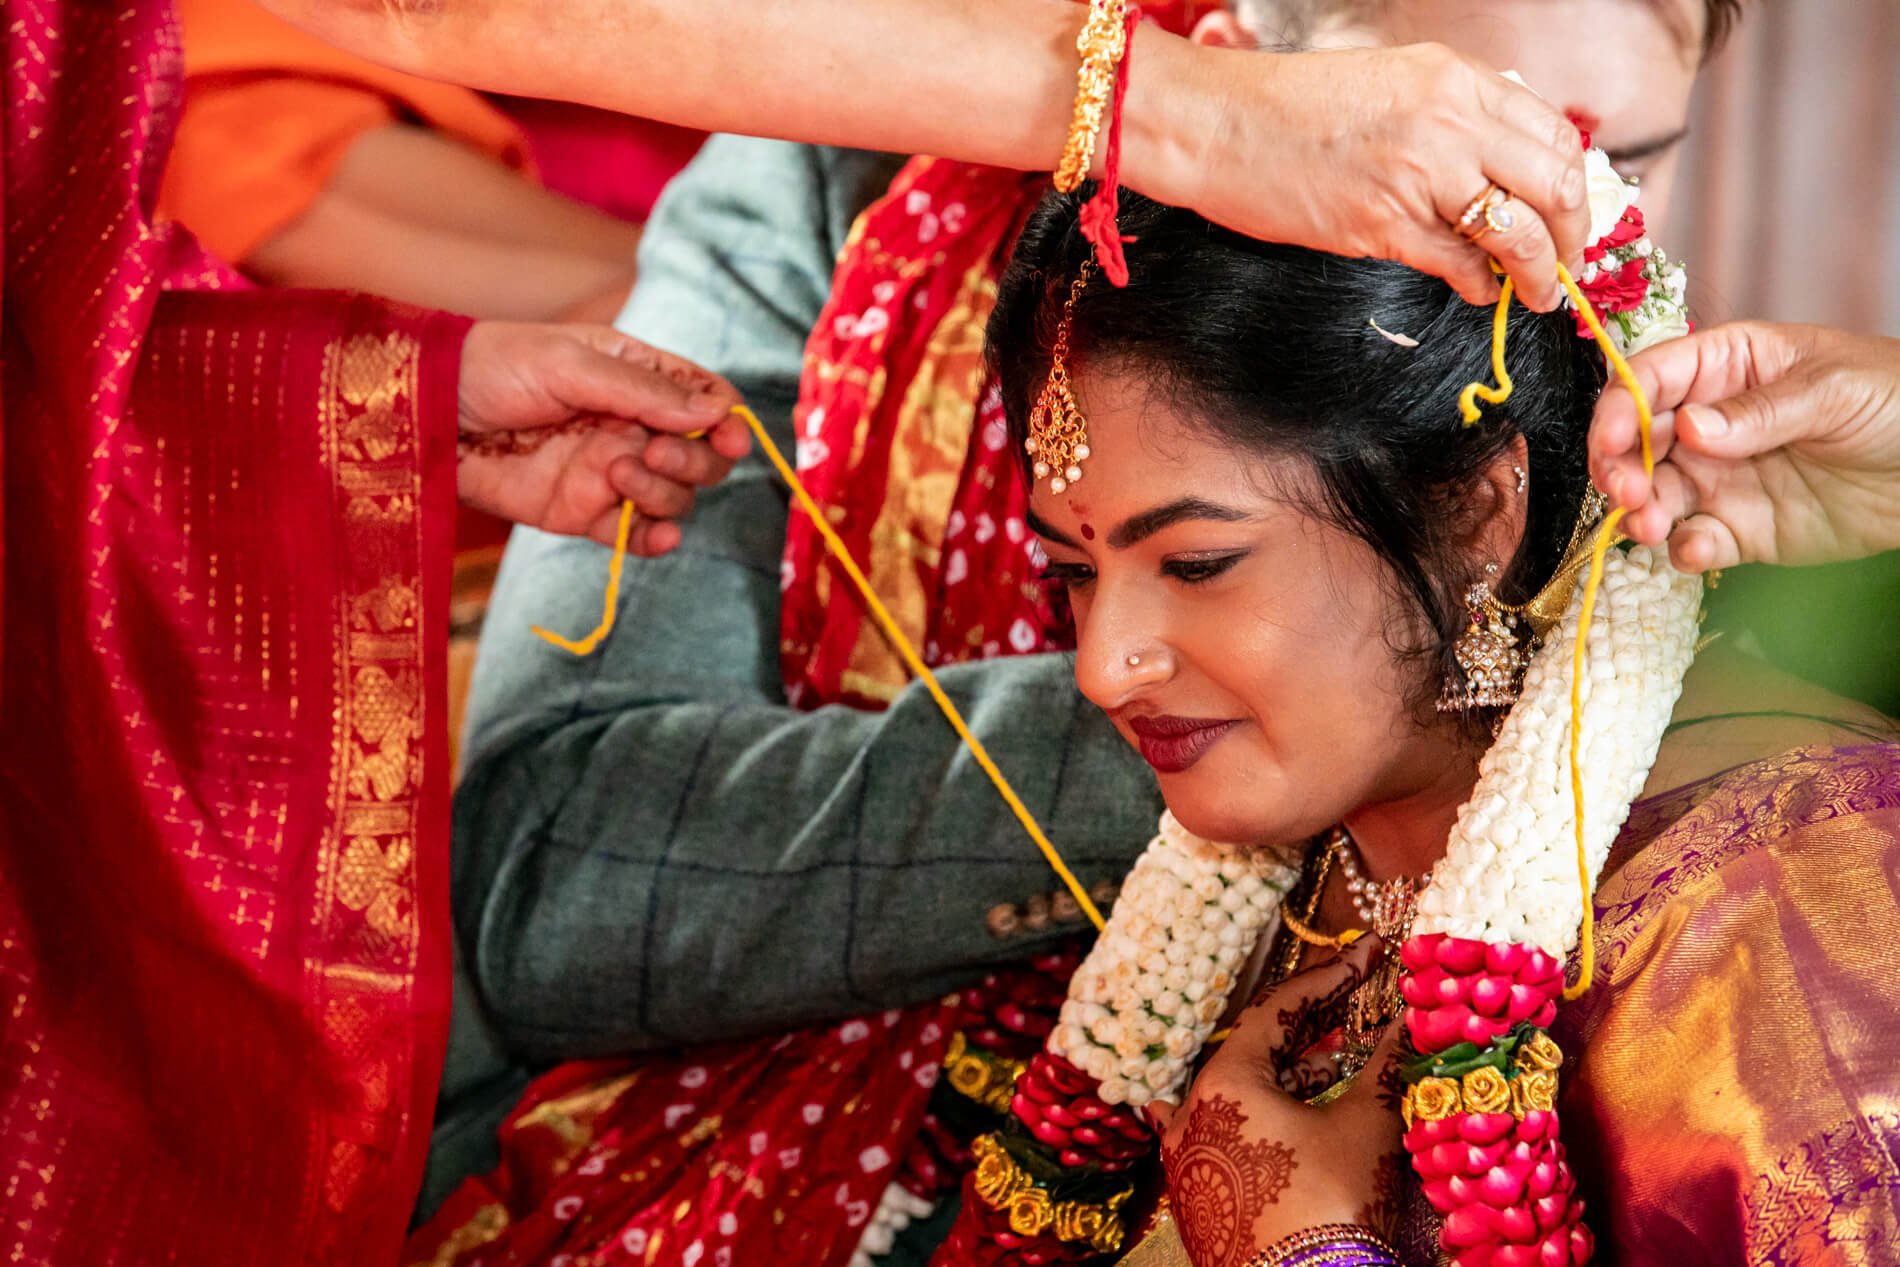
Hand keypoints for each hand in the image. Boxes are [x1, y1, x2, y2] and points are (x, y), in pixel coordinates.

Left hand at [455, 322, 750, 554]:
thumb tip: (714, 411)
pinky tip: (655, 537)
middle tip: (656, 455)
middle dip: (693, 461)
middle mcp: (633, 426)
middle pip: (700, 456)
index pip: (705, 400)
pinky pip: (635, 535)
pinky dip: (654, 541)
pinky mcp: (583, 513)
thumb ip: (642, 392)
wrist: (428, 415)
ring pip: (673, 498)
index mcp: (636, 377)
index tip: (728, 436)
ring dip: (662, 494)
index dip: (726, 420)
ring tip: (616, 473)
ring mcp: (610, 472)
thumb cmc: (494, 368)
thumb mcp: (570, 365)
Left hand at [1152, 939, 1404, 1266]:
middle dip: (1315, 1023)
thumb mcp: (1364, 1128)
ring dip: (1295, 1074)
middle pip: (1259, 1049)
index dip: (1331, 978)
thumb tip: (1412, 1022)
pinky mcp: (1202, 1197)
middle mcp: (1194, 1113)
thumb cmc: (1330, 1206)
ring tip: (1343, 1062)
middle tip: (1360, 995)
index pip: (1279, 1009)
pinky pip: (1226, 1137)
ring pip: (1245, 1094)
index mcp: (1223, 1082)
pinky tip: (1275, 1112)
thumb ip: (1385, 1067)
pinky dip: (1257, 1117)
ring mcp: (1192, 1159)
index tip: (1369, 955)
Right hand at [1182, 43, 1588, 311]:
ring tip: (1536, 293)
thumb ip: (1453, 114)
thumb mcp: (1392, 83)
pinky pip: (1460, 264)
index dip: (1575, 184)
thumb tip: (1503, 162)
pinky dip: (1481, 284)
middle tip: (1566, 264)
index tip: (1570, 214)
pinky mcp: (1384, 224)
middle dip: (1573, 236)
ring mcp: (1420, 173)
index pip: (1554, 133)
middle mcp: (1449, 120)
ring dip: (1539, 273)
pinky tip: (1478, 289)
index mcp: (1454, 79)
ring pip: (1519, 233)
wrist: (1219, 126)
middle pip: (1555, 184)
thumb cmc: (1291, 109)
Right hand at [1589, 321, 1899, 571]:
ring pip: (1655, 497)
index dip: (1621, 407)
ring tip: (1650, 529)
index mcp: (1728, 367)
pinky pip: (1695, 541)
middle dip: (1618, 468)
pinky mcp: (1741, 529)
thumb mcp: (1833, 389)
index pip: (1652, 379)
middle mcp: (1711, 424)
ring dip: (1641, 514)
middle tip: (1627, 494)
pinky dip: (1683, 549)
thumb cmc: (1897, 401)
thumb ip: (1759, 411)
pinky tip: (1694, 550)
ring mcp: (1722, 478)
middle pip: (1637, 442)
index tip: (1611, 440)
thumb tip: (1688, 427)